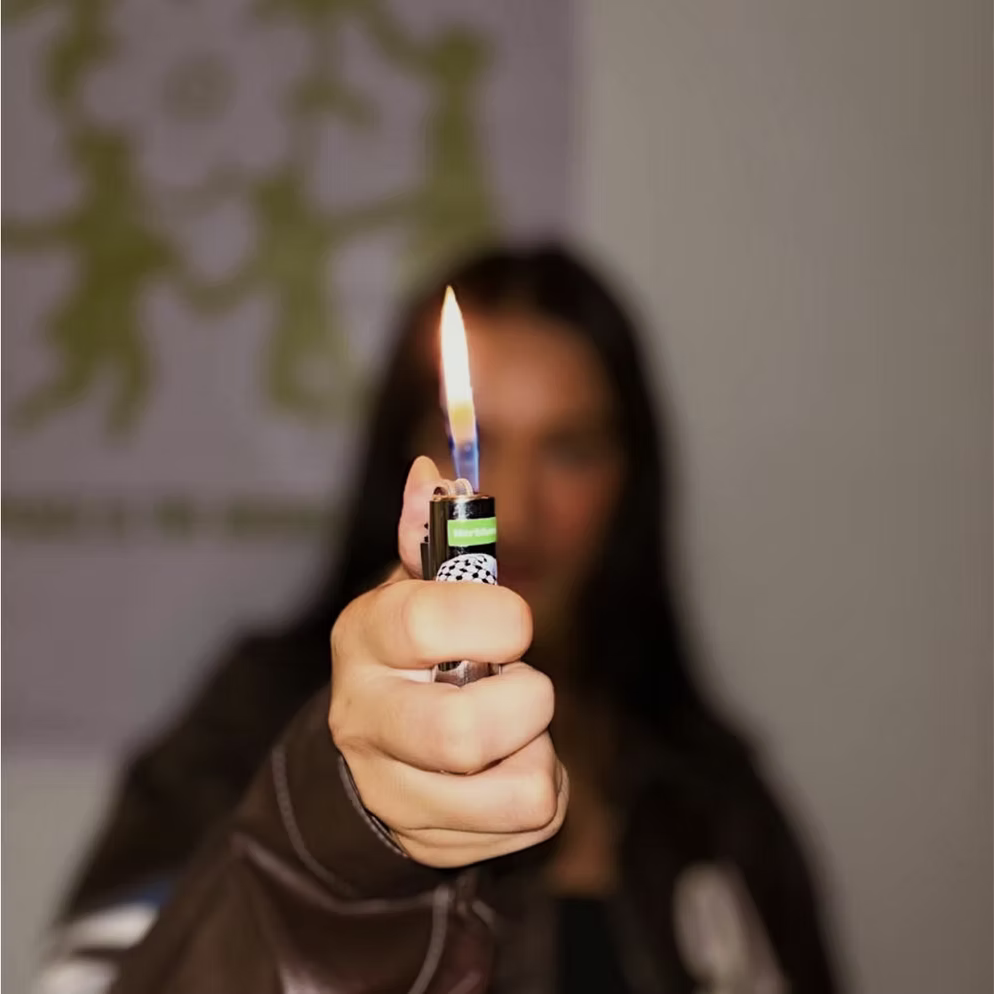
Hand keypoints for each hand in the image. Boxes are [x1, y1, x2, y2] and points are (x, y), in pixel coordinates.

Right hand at [329, 456, 568, 866]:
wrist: (373, 757)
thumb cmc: (411, 656)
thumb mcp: (416, 591)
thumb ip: (432, 535)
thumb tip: (431, 473)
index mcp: (363, 640)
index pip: (424, 621)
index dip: (493, 618)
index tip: (517, 623)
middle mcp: (364, 719)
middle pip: (466, 733)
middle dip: (527, 702)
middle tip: (520, 684)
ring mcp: (393, 792)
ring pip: (516, 789)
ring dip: (538, 751)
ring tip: (511, 732)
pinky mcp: (432, 843)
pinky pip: (532, 822)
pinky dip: (543, 792)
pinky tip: (507, 771)